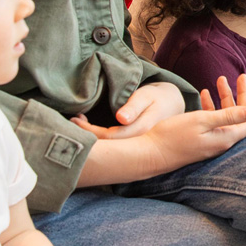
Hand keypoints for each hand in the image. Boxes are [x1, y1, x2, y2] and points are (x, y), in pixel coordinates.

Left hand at [71, 78, 185, 141]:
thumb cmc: (156, 98)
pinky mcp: (132, 148)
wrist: (172, 106)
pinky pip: (113, 147)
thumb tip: (121, 118)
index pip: (109, 137)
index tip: (75, 118)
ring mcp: (136, 149)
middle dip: (87, 136)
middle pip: (107, 147)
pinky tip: (89, 127)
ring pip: (109, 149)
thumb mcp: (146, 96)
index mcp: (142, 132)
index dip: (89, 130)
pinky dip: (98, 138)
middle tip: (73, 120)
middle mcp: (139, 146)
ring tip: (79, 120)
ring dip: (91, 136)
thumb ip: (134, 106)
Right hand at [139, 76, 245, 173]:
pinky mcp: (199, 140)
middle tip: (241, 76)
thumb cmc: (174, 136)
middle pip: (240, 116)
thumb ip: (228, 116)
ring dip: (224, 97)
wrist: (150, 154)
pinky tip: (204, 93)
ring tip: (219, 79)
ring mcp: (210, 141)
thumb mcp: (202, 121)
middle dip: (242, 95)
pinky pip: (211, 121)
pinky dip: (211, 106)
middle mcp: (222, 141)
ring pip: (225, 116)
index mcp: (226, 137)